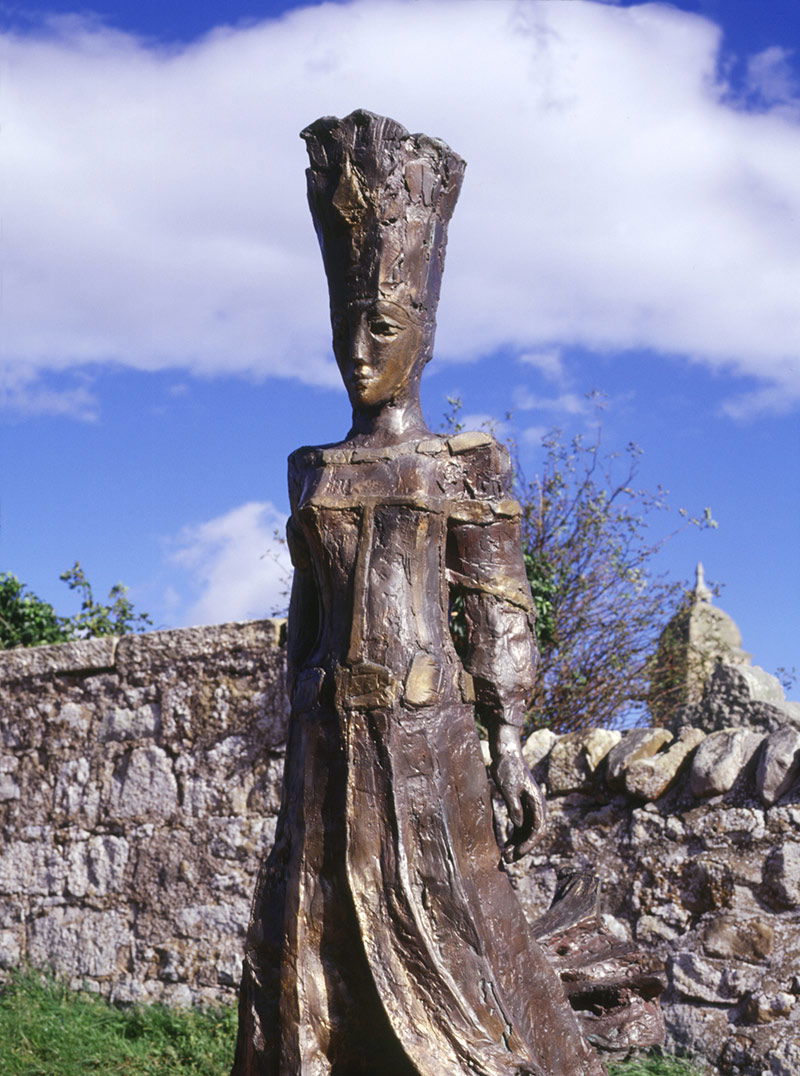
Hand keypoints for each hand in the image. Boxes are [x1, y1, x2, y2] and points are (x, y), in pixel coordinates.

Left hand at [489, 723, 546, 861]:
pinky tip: (506, 846)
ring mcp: (529, 806)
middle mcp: (536, 805)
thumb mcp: (508, 787)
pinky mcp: (521, 805)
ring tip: (505, 858)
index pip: (538, 828)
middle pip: (533, 833)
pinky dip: (514, 836)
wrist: (505, 752)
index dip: (529, 843)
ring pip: (527, 831)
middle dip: (522, 848)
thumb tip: (518, 825)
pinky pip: (521, 826)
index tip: (518, 853)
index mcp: (538, 801)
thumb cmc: (507, 768)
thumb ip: (514, 807)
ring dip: (518, 845)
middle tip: (508, 861)